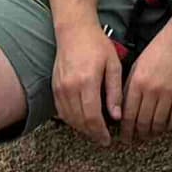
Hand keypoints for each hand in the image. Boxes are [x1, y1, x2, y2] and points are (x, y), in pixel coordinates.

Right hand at [52, 24, 124, 143]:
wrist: (74, 30)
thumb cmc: (97, 45)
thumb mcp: (113, 65)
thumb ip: (114, 92)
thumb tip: (117, 116)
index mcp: (87, 82)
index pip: (92, 117)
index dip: (100, 132)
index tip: (108, 140)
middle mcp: (70, 88)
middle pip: (80, 121)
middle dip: (92, 134)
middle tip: (103, 139)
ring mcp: (60, 88)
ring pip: (69, 119)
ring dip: (82, 129)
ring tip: (94, 132)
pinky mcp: (54, 87)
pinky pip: (61, 111)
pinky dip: (71, 120)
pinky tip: (81, 121)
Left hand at [120, 11, 171, 140]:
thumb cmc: (160, 46)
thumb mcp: (139, 63)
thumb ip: (130, 85)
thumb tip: (124, 107)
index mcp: (137, 81)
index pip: (128, 114)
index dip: (126, 130)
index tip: (125, 137)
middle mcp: (151, 89)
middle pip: (142, 122)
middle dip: (138, 135)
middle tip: (136, 140)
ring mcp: (169, 92)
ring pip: (158, 123)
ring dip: (153, 133)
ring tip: (151, 135)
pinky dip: (169, 126)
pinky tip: (166, 127)